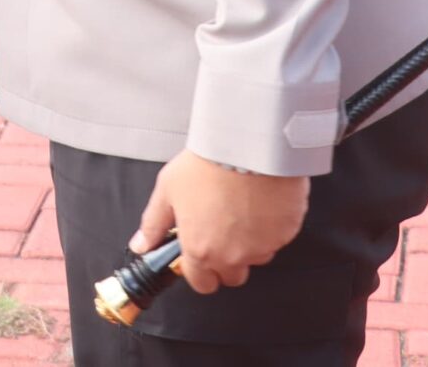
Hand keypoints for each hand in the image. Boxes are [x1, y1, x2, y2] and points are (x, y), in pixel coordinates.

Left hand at [130, 151, 307, 295]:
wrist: (247, 144)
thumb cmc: (208, 163)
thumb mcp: (168, 190)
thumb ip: (154, 223)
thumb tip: (142, 244)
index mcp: (201, 250)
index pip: (201, 283)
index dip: (199, 271)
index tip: (199, 254)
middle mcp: (232, 255)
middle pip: (231, 276)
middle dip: (226, 261)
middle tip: (221, 230)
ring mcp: (262, 246)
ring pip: (257, 257)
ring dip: (250, 244)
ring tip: (241, 210)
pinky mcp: (286, 233)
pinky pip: (277, 239)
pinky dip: (270, 228)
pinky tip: (259, 204)